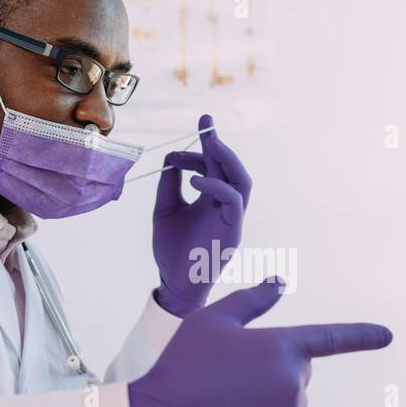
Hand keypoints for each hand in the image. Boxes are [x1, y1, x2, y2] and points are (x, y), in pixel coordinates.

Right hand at [128, 279, 391, 406]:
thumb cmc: (183, 366)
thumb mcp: (212, 322)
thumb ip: (251, 301)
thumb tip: (279, 282)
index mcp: (282, 345)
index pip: (332, 338)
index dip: (362, 336)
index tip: (388, 336)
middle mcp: (295, 381)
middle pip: (297, 371)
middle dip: (272, 370)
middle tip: (229, 379)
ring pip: (292, 402)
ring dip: (270, 401)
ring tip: (228, 405)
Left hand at [152, 113, 251, 316]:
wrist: (173, 283)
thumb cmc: (170, 250)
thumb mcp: (164, 209)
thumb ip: (169, 184)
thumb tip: (170, 156)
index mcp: (210, 198)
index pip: (214, 165)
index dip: (204, 146)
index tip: (185, 140)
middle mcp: (224, 205)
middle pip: (231, 167)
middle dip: (219, 143)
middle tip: (206, 123)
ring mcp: (231, 217)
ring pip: (241, 181)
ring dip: (227, 159)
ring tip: (210, 143)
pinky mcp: (232, 231)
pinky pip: (232, 202)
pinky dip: (216, 187)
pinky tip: (194, 181)